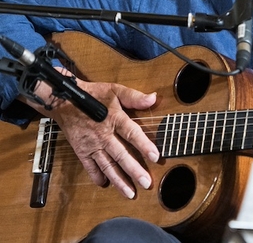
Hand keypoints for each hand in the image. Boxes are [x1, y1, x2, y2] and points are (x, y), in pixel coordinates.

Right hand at [36, 76, 159, 198]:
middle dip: (134, 170)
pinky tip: (106, 185)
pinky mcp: (81, 151)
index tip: (156, 157)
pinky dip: (97, 176)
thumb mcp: (115, 90)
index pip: (131, 133)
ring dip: (119, 180)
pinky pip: (90, 167)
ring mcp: (92, 145)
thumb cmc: (94, 95)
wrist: (65, 101)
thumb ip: (134, 96)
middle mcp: (103, 135)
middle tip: (146, 183)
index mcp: (114, 118)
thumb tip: (153, 98)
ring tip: (130, 193)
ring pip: (107, 165)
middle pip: (120, 155)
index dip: (144, 145)